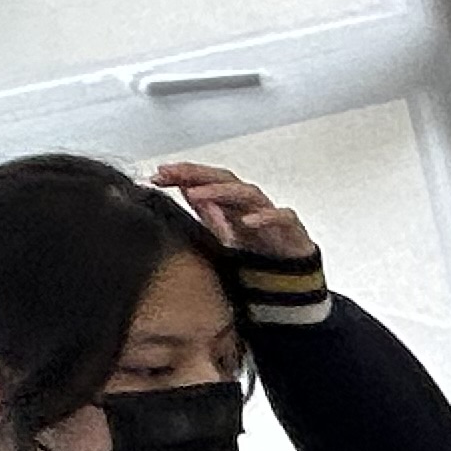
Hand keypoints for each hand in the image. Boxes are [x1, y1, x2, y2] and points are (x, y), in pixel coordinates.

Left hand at [152, 159, 314, 263]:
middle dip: (198, 174)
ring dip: (222, 191)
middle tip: (173, 174)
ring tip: (198, 195)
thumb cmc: (258, 249)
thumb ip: (205, 210)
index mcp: (233, 202)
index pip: (207, 180)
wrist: (292, 275)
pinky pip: (280, 217)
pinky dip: (266, 217)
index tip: (159, 175)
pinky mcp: (291, 228)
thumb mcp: (223, 231)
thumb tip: (183, 187)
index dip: (183, 175)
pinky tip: (248, 221)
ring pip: (248, 193)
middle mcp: (250, 203)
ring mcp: (270, 213)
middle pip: (225, 178)